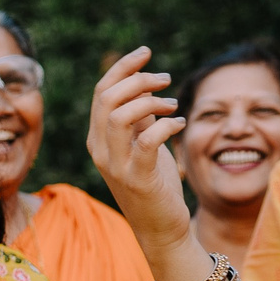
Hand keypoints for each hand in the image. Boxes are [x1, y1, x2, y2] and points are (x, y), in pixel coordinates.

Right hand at [86, 47, 194, 253]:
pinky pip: (146, 141)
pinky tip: (181, 123)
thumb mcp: (144, 144)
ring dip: (150, 101)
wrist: (160, 227)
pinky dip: (166, 125)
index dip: (122, 67)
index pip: (101, 92)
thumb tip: (145, 86)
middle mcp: (99, 149)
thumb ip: (140, 118)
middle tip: (167, 79)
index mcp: (98, 138)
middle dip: (139, 79)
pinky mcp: (137, 178)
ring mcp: (115, 165)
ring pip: (119, 115)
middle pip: (108, 98)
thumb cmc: (155, 184)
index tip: (146, 52)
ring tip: (174, 104)